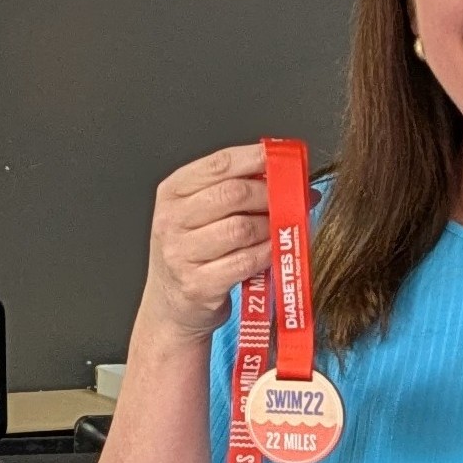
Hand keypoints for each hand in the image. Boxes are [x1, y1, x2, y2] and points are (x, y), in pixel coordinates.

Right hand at [139, 144, 274, 341]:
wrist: (172, 305)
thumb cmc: (193, 253)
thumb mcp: (200, 213)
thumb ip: (235, 189)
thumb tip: (290, 175)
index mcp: (172, 192)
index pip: (219, 164)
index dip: (256, 158)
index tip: (283, 159)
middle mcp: (171, 220)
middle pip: (233, 193)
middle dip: (269, 193)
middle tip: (290, 198)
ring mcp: (181, 254)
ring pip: (242, 228)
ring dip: (270, 227)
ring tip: (281, 227)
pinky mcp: (197, 284)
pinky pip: (245, 261)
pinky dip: (267, 254)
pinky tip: (273, 251)